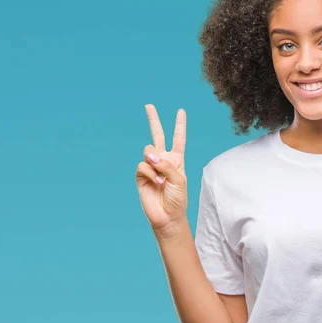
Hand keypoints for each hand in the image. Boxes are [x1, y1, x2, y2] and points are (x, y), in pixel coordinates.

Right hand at [136, 104, 187, 233]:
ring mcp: (151, 167)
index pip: (178, 139)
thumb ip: (166, 164)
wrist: (168, 216)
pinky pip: (142, 165)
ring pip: (148, 151)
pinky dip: (149, 173)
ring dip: (155, 162)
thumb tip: (149, 156)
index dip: (179, 125)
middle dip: (153, 120)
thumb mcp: (179, 178)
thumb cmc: (178, 199)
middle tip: (149, 106)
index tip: (181, 111)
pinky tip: (155, 182)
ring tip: (160, 178)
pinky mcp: (141, 176)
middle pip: (157, 135)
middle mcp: (163, 160)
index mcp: (176, 160)